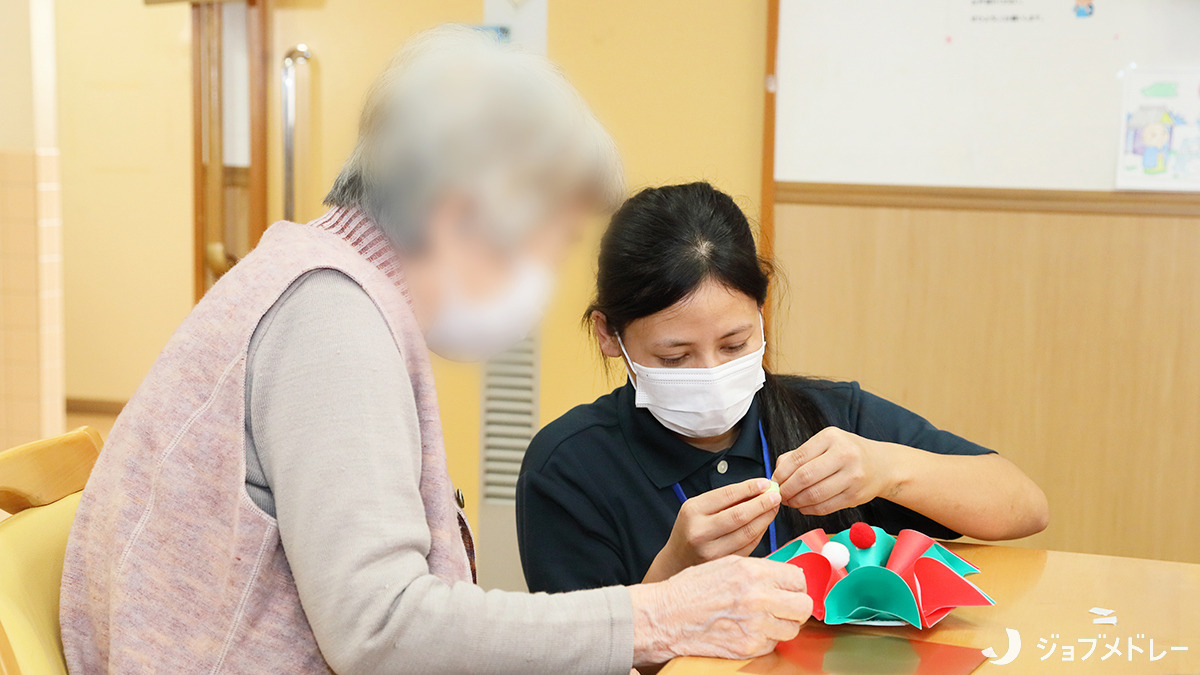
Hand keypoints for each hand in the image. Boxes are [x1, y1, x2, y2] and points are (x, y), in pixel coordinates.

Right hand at [629, 556, 812, 664]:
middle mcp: (758, 598)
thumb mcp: (727, 564)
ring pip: (792, 629)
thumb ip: (760, 569)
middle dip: (795, 605)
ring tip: (763, 618)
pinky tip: (747, 629)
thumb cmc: (692, 589)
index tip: (788, 588)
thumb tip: (784, 577)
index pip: (798, 579)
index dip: (794, 584)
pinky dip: (765, 639)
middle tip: (783, 605)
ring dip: (781, 624)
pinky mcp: (748, 648)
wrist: (667, 616)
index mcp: (753, 573)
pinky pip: (773, 645)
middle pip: (803, 606)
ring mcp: (755, 626)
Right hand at [643, 478, 781, 582]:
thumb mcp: (698, 508)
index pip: (727, 495)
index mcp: (693, 511)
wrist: (677, 560)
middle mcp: (700, 532)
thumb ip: (725, 500)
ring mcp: (712, 551)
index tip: (766, 483)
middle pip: (740, 515)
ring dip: (765, 518)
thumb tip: (757, 489)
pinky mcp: (723, 563)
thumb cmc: (691, 529)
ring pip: (748, 532)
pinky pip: (749, 546)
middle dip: (762, 503)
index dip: (750, 488)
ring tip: (773, 508)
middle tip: (776, 495)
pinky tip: (764, 524)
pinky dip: (760, 533)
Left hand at [771, 427, 897, 515]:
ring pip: (814, 495)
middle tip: (780, 495)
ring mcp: (852, 477)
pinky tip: (803, 507)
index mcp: (831, 437)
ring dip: (796, 502)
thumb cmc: (847, 453)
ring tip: (790, 502)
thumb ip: (798, 455)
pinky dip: (809, 510)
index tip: (774, 481)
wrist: (882, 466)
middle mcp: (844, 455)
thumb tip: (776, 474)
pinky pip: (825, 507)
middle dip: (787, 489)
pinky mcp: (855, 496)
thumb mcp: (825, 444)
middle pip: (804, 477)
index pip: (798, 458)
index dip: (781, 473)